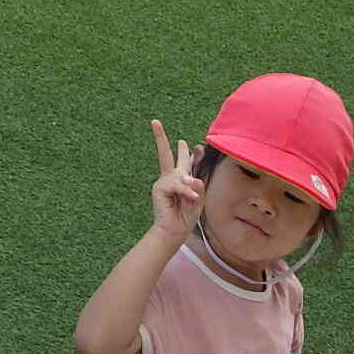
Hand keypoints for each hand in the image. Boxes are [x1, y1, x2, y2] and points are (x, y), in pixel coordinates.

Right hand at [148, 119, 202, 240]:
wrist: (175, 231)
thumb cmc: (187, 216)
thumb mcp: (198, 198)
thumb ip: (198, 185)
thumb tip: (192, 178)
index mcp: (181, 179)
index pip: (185, 162)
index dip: (191, 154)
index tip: (197, 146)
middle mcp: (170, 178)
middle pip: (165, 154)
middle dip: (160, 137)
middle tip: (154, 122)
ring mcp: (163, 182)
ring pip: (179, 175)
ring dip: (188, 186)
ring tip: (193, 198)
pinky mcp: (159, 188)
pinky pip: (175, 184)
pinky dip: (184, 191)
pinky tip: (191, 197)